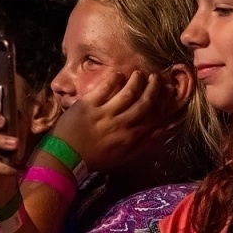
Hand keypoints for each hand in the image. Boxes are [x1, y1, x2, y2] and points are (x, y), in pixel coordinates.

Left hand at [50, 69, 175, 173]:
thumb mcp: (123, 158)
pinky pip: (105, 88)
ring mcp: (104, 113)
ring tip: (140, 74)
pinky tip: (118, 74)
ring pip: (128, 92)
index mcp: (130, 137)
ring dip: (137, 81)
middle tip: (156, 78)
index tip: (168, 90)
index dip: (163, 101)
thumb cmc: (94, 158)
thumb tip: (162, 129)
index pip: (153, 116)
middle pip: (144, 102)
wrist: (65, 157)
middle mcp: (120, 124)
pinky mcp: (88, 105)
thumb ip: (143, 144)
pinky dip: (114, 79)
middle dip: (154, 88)